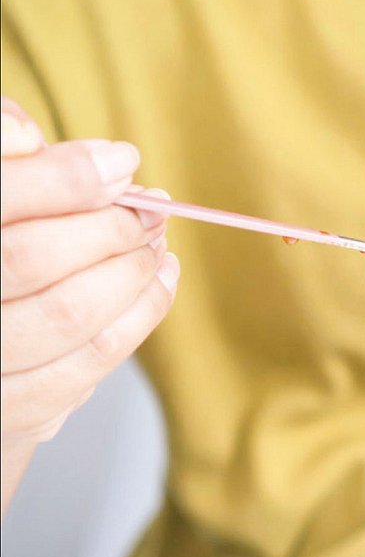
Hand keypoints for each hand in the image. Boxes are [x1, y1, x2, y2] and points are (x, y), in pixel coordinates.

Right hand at [1, 97, 179, 512]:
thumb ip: (4, 160)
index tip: (122, 161)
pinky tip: (157, 281)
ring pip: (67, 315)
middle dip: (107, 227)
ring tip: (156, 243)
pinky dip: (138, 316)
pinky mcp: (11, 415)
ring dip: (131, 272)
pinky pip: (86, 368)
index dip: (62, 178)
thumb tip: (47, 141)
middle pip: (29, 258)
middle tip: (148, 209)